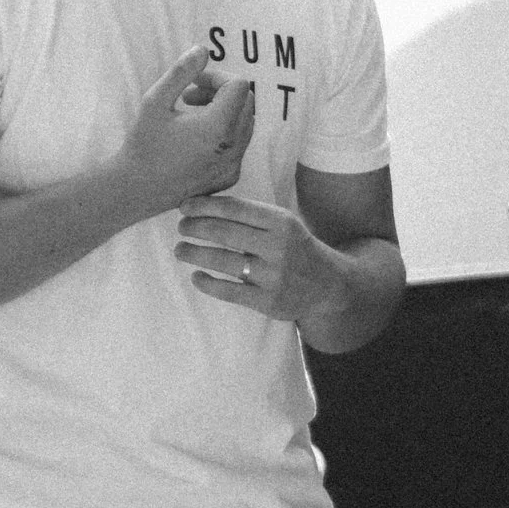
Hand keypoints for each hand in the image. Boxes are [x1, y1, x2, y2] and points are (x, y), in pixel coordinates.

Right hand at [117, 45, 254, 217]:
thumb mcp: (155, 101)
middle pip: (246, 102)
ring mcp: (233, 165)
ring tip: (191, 116)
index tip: (192, 84)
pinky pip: (239, 145)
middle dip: (221, 92)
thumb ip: (181, 72)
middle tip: (189, 97)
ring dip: (224, 112)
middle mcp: (232, 148)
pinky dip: (224, 133)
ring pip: (245, 123)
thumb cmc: (142, 144)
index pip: (238, 85)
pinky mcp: (229, 177)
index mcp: (218, 127)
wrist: (135, 190)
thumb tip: (203, 49)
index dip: (216, 77)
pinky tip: (196, 139)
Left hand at [174, 189, 321, 321]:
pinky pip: (229, 291)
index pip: (234, 208)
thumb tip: (203, 205)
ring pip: (223, 261)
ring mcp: (273, 276)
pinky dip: (207, 283)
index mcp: (281, 222)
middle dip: (195, 227)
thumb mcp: (283, 223)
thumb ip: (251, 215)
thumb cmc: (295, 247)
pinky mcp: (268, 302)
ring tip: (180, 250)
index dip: (204, 206)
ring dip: (194, 253)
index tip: (184, 206)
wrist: (327, 285)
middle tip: (181, 227)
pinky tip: (196, 276)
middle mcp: (278, 247)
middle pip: (224, 232)